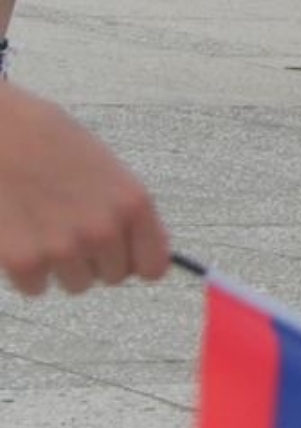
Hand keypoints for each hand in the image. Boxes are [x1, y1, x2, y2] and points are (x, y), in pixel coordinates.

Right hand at [0, 83, 170, 295]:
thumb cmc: (46, 140)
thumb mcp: (102, 166)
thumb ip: (122, 209)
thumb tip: (136, 248)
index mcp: (133, 202)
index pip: (153, 266)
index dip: (134, 260)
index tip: (122, 254)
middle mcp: (104, 230)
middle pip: (111, 277)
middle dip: (94, 258)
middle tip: (68, 223)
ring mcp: (64, 250)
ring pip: (75, 284)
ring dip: (61, 264)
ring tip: (42, 222)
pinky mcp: (25, 263)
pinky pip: (36, 287)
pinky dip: (26, 269)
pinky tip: (19, 232)